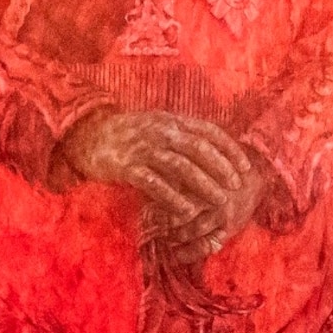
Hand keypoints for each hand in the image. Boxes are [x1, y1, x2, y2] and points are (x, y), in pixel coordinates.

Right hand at [56, 108, 261, 251]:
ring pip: (180, 166)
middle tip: (236, 187)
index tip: (245, 167)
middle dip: (221, 167)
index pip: (209, 131)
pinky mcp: (126, 166)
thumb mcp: (158, 126)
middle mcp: (160, 131)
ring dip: (203, 184)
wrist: (88, 135)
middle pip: (198, 148)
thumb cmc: (129, 135)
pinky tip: (187, 212)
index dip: (229, 149)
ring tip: (219, 201)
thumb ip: (183, 135)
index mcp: (171, 121)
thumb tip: (215, 150)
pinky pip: (154, 183)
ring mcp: (143, 148)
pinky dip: (173, 198)